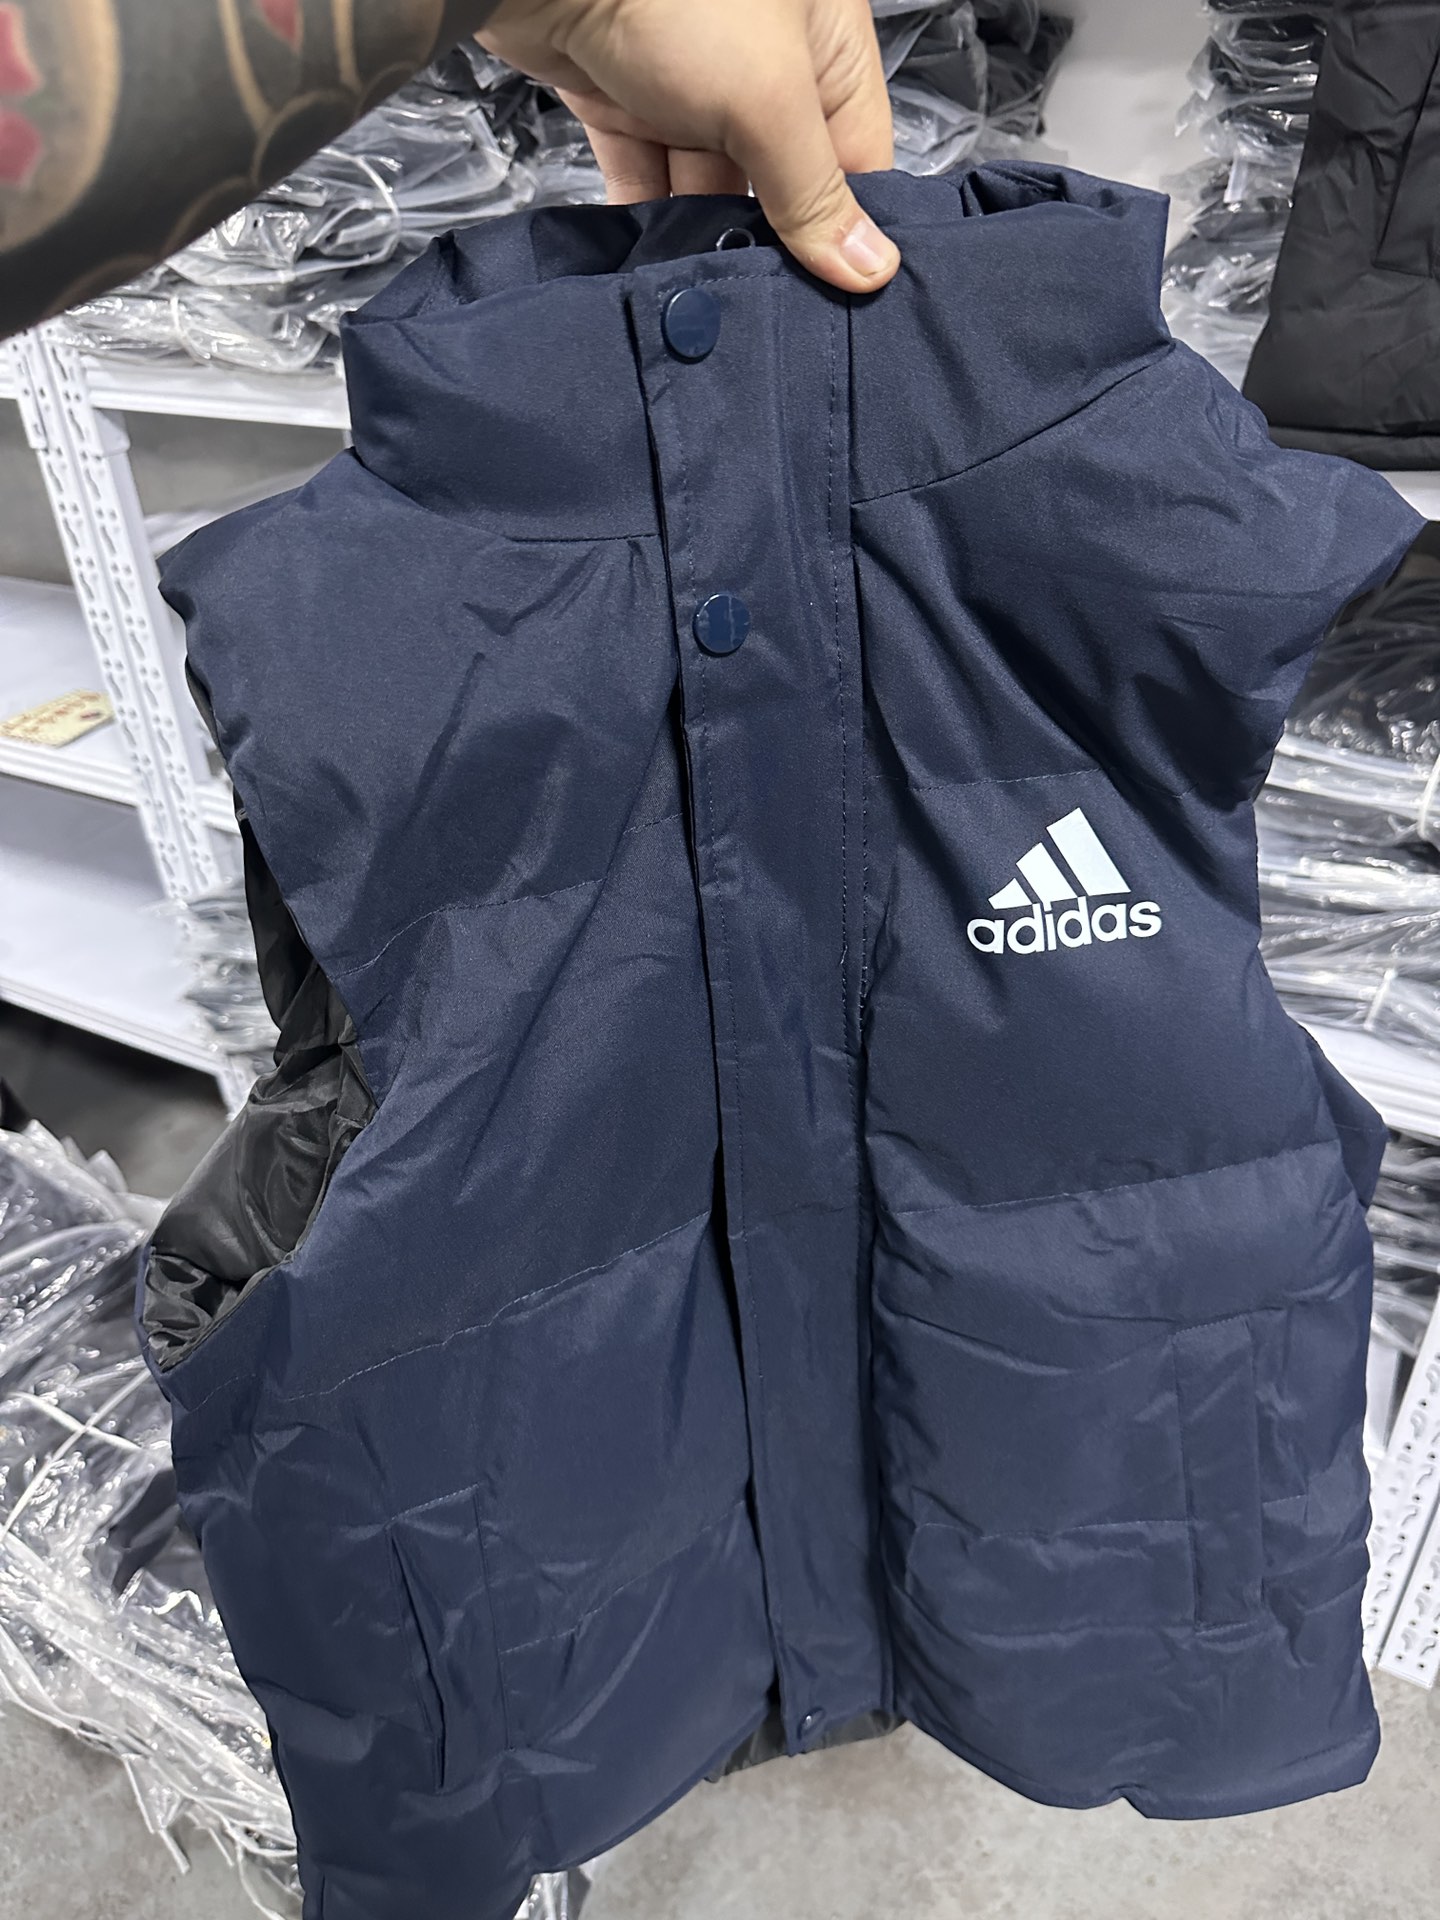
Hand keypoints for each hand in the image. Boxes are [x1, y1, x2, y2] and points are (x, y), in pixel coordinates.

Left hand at [478, 0, 900, 293]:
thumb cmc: (677, 1)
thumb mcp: (768, 100)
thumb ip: (814, 192)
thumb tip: (872, 271)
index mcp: (826, 47)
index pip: (859, 158)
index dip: (850, 232)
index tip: (841, 305)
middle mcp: (766, 67)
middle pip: (784, 182)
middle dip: (772, 246)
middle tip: (769, 320)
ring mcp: (693, 87)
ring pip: (713, 188)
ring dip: (708, 241)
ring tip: (709, 308)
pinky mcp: (628, 106)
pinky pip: (649, 181)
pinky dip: (650, 226)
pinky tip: (657, 277)